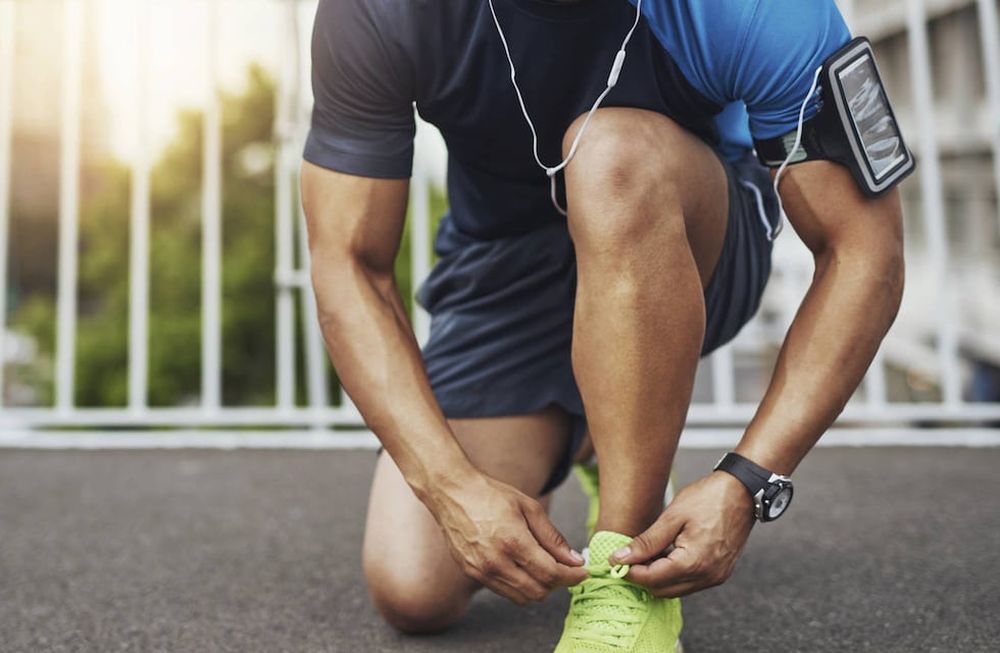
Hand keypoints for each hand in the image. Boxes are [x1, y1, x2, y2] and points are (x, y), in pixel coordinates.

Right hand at [425, 468, 587, 604]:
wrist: (452, 493)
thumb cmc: (492, 495)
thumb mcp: (529, 507)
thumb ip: (553, 537)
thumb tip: (574, 559)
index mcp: (512, 541)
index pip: (550, 573)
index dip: (572, 576)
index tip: (582, 571)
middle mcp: (495, 562)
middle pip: (538, 592)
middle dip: (558, 584)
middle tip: (566, 570)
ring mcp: (481, 571)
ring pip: (521, 597)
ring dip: (539, 588)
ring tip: (546, 568)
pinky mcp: (472, 574)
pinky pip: (504, 591)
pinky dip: (520, 585)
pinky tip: (524, 567)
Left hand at [610, 471, 754, 596]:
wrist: (743, 491)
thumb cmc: (708, 498)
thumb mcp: (672, 517)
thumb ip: (646, 542)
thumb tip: (620, 558)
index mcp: (693, 563)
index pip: (651, 579)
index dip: (629, 572)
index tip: (614, 561)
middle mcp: (707, 576)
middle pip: (662, 589)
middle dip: (642, 576)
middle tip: (629, 555)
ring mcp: (716, 577)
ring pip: (675, 589)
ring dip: (657, 576)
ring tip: (648, 551)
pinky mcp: (720, 573)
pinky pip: (690, 582)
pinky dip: (674, 573)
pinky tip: (666, 553)